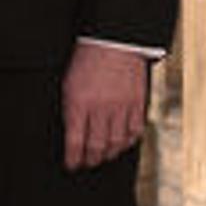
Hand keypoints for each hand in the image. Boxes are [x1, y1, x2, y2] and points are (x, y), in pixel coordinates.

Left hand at [62, 42, 150, 170]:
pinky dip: (128, 141)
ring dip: (109, 153)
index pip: (75, 141)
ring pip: (116, 142)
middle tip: (87, 163)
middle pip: (97, 146)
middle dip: (90, 159)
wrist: (114, 40)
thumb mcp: (68, 83)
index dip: (73, 158)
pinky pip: (135, 131)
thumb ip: (70, 108)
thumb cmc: (86, 59)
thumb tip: (70, 133)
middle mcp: (100, 108)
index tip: (71, 165)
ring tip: (103, 156)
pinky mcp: (137, 103)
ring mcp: (121, 106)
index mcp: (78, 103)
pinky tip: (123, 143)